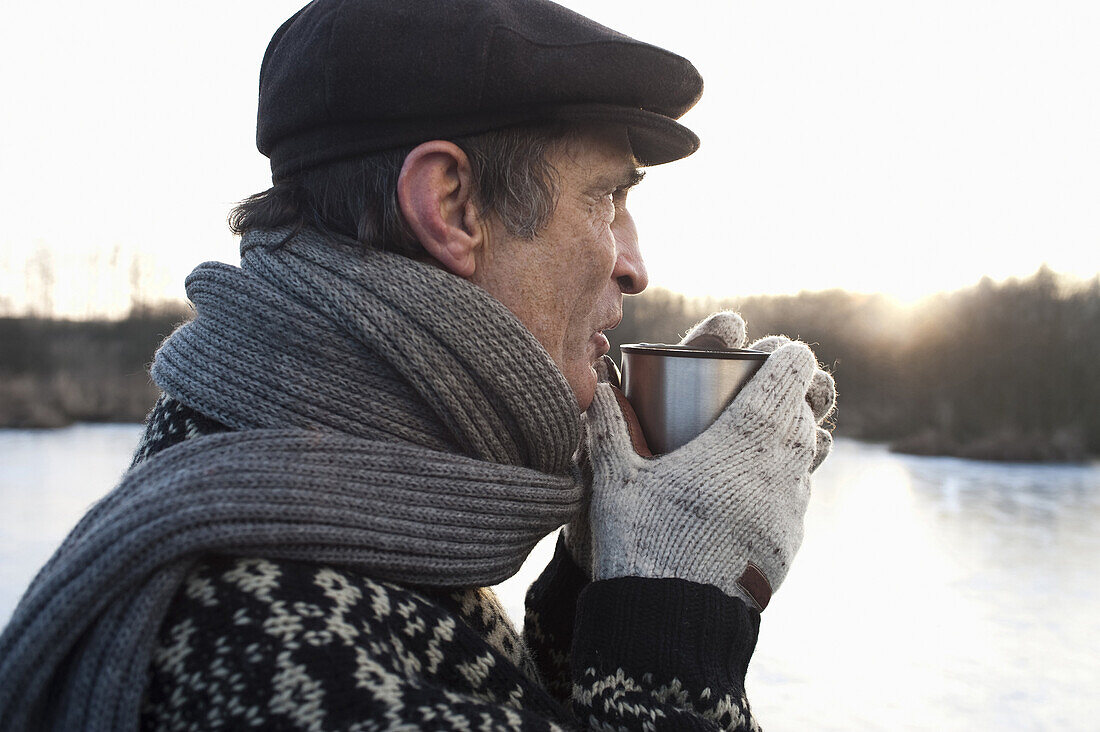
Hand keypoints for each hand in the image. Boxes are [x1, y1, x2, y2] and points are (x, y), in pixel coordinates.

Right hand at [582, 312, 835, 609]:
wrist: (670, 620)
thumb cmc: (639, 541)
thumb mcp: (615, 479)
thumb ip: (609, 425)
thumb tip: (599, 384)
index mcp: (736, 445)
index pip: (783, 383)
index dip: (790, 360)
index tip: (785, 349)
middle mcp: (772, 473)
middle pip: (801, 416)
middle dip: (792, 394)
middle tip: (771, 386)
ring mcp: (785, 511)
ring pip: (805, 457)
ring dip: (794, 435)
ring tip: (768, 430)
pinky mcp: (787, 544)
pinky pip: (796, 497)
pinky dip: (785, 479)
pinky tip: (757, 484)